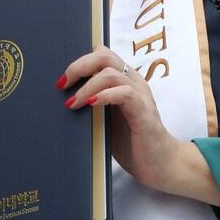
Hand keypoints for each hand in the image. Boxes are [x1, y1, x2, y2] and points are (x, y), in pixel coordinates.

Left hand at [61, 47, 219, 204]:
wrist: (158, 164)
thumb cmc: (129, 140)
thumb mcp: (104, 117)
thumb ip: (91, 102)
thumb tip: (61, 97)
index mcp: (122, 79)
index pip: (101, 54)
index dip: (79, 62)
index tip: (62, 80)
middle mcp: (132, 81)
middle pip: (103, 56)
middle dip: (78, 67)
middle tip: (62, 85)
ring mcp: (140, 95)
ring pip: (111, 73)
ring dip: (86, 86)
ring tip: (72, 103)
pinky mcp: (144, 111)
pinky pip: (124, 93)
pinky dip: (104, 96)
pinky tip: (91, 105)